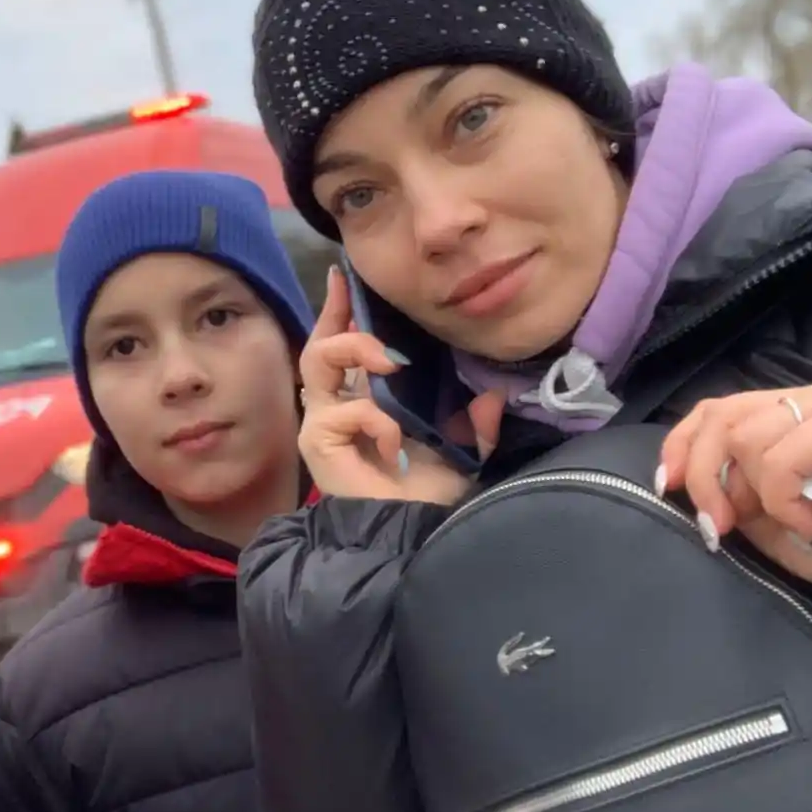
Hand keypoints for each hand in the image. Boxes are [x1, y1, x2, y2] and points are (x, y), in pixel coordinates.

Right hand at [298, 266, 504, 505]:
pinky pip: (344, 411)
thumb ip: (479, 424)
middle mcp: (338, 409)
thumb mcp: (466, 451)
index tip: (345, 276)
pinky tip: (396, 443)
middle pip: (319, 345)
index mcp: (366, 402)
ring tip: (390, 361)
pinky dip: (376, 419)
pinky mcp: (318, 444)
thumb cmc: (429, 498)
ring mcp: (324, 425)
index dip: (341, 310)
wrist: (415, 536)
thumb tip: (495, 395)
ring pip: (317, 362)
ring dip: (354, 350)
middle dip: (336, 314)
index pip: (345, 346)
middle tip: (352, 293)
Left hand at [657, 381, 811, 589]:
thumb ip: (745, 502)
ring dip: (755, 495)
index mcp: (798, 413)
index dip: (683, 444)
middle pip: (720, 414)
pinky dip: (784, 501)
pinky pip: (780, 458)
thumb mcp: (786, 523)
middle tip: (717, 526)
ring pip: (744, 436)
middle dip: (700, 473)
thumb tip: (702, 496)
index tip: (667, 486)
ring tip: (796, 524)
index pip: (720, 408)